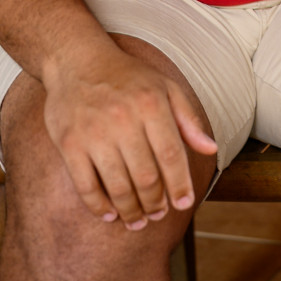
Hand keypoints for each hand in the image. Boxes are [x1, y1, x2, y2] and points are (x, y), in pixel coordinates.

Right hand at [42, 44, 217, 229]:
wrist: (76, 60)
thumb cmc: (127, 77)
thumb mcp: (165, 87)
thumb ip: (189, 119)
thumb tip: (211, 149)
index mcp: (152, 105)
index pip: (172, 156)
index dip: (180, 185)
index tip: (184, 204)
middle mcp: (124, 120)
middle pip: (146, 177)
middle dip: (156, 203)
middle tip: (159, 214)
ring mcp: (94, 133)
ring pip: (118, 187)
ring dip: (131, 211)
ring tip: (138, 220)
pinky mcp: (69, 144)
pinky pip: (86, 186)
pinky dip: (99, 207)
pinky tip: (110, 215)